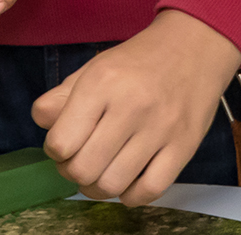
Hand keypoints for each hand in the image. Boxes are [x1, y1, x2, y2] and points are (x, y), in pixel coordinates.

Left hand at [33, 8, 240, 203]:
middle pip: (83, 170)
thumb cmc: (140, 60)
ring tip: (102, 172)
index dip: (56, 150)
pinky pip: (150, 190)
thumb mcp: (95, 67)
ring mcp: (161, 128)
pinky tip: (129, 180)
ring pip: (113, 185)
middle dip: (74, 172)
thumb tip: (44, 124)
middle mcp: (131, 105)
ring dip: (98, 188)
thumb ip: (61, 97)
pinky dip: (132, 195)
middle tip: (82, 159)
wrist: (197, 45)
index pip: (60, 143)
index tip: (66, 142)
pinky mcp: (185, 145)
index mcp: (103, 82)